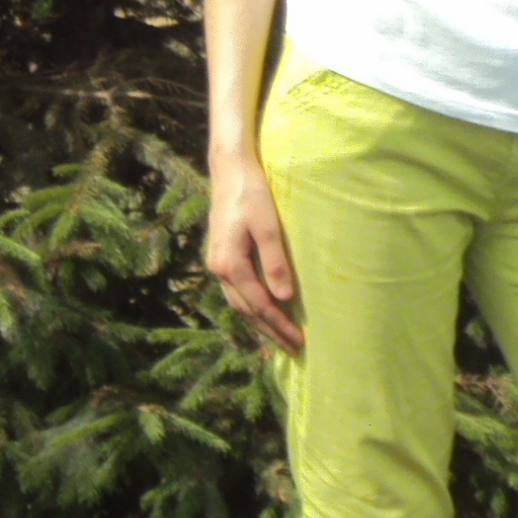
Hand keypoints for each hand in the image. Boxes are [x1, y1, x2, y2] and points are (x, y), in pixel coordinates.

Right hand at [205, 151, 303, 352]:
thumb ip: (275, 262)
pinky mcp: (221, 256)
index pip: (259, 305)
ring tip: (281, 337)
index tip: (300, 341)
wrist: (229, 168)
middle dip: (271, 331)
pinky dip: (251, 306)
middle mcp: (219, 268)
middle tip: (295, 349)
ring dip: (260, 322)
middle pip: (247, 310)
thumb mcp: (268, 225)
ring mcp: (217, 263)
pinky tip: (262, 310)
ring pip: (239, 303)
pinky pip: (236, 292)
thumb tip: (285, 297)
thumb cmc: (252, 192)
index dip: (280, 325)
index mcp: (229, 264)